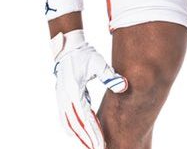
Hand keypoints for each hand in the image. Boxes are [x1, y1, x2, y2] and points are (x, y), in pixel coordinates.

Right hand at [51, 30, 127, 148]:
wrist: (68, 48)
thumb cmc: (84, 55)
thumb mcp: (98, 63)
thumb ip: (110, 76)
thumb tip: (124, 86)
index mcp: (73, 91)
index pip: (84, 117)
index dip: (93, 132)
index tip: (101, 143)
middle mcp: (65, 98)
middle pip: (75, 125)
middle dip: (86, 138)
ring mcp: (61, 99)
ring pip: (68, 124)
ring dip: (78, 136)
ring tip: (89, 146)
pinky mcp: (62, 98)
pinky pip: (65, 118)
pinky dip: (72, 128)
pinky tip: (78, 134)